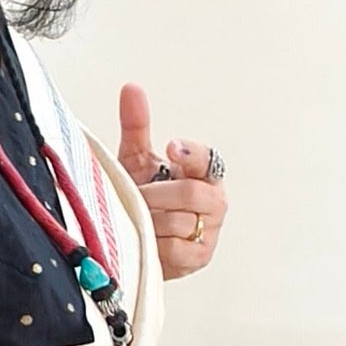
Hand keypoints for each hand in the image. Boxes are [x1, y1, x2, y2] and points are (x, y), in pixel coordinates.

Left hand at [116, 82, 226, 279]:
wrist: (138, 239)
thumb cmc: (143, 195)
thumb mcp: (136, 160)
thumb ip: (137, 126)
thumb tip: (131, 88)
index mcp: (204, 172)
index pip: (207, 159)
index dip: (191, 154)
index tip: (170, 148)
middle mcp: (214, 200)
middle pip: (190, 195)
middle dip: (156, 196)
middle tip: (136, 195)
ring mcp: (209, 231)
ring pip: (180, 223)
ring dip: (151, 220)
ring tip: (137, 217)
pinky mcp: (199, 257)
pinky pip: (175, 249)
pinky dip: (154, 243)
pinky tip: (144, 238)